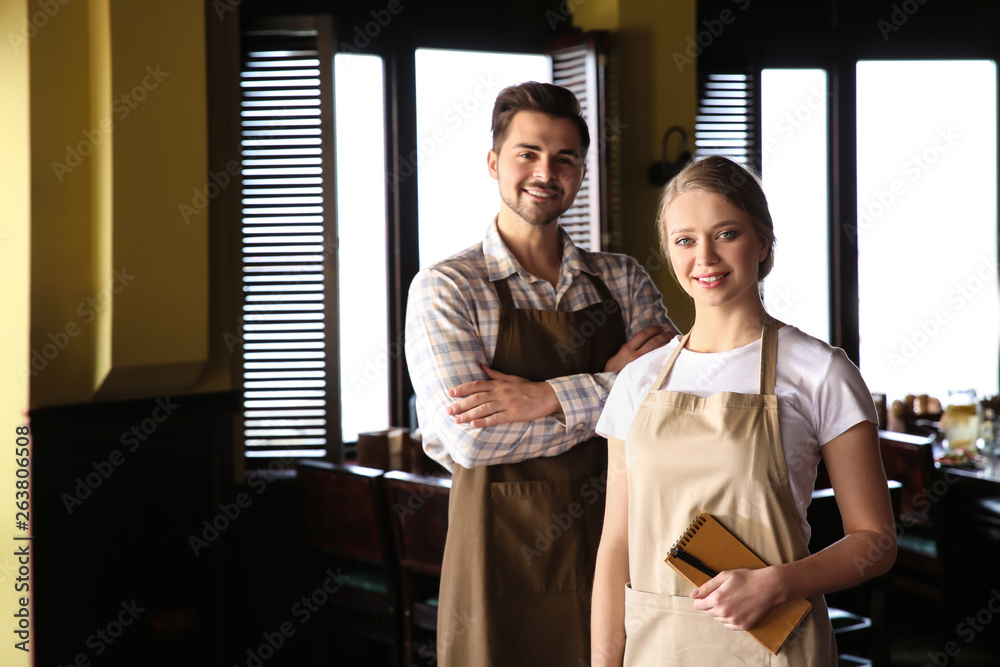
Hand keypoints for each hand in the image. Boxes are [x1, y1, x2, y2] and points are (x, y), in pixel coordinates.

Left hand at [446, 365, 561, 427]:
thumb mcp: (511, 378)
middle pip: (477, 398)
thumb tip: (481, 366)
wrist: (546, 396)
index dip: (463, 389)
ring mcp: (507, 404)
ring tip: (457, 420)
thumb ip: (495, 374)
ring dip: (468, 414)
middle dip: (461, 404)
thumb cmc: (528, 388)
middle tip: (448, 410)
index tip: (450, 392)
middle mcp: (500, 392)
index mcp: (499, 384)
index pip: (477, 385)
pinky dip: (484, 421)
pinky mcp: (513, 414)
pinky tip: (474, 424)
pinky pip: (496, 418)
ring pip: (484, 409)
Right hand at [603, 324, 676, 372]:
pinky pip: (660, 362)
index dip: (653, 329)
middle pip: (654, 341)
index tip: (660, 328)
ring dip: (668, 345)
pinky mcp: (647, 374)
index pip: (643, 335)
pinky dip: (667, 356)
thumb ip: (626, 351)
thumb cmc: (611, 375)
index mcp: (626, 350)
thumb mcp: (614, 359)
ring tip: (675, 341)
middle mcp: (635, 356)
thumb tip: (639, 345)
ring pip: (659, 351)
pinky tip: (672, 354)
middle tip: (671, 333)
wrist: (610, 387)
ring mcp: (642, 365)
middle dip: (664, 335)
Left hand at [690, 567, 781, 630]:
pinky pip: (728, 625)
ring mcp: (734, 621)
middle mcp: (724, 612)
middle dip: (710, 604)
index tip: (705, 595)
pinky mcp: (743, 626)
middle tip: (721, 595)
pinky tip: (736, 608)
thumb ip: (706, 586)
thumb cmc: (746, 579)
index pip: (698, 605)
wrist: (768, 587)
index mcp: (717, 599)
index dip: (700, 599)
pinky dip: (729, 618)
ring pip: (718, 619)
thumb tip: (693, 595)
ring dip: (720, 611)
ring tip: (731, 600)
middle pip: (707, 612)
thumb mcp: (724, 576)